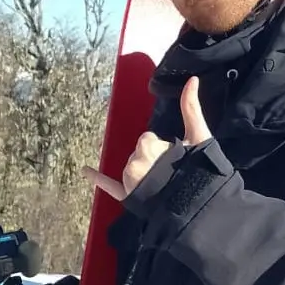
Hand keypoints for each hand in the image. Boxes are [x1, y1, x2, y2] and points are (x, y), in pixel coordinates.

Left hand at [83, 76, 211, 200]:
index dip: (162, 148)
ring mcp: (128, 181)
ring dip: (142, 171)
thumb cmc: (198, 170)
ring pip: (130, 168)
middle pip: (139, 154)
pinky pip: (108, 185)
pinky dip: (96, 178)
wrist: (198, 205)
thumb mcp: (198, 137)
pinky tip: (85, 171)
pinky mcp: (126, 195)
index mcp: (147, 148)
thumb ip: (191, 108)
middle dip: (152, 159)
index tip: (174, 158)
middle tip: (170, 173)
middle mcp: (133, 164)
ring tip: (161, 184)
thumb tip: (192, 80)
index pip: (148, 140)